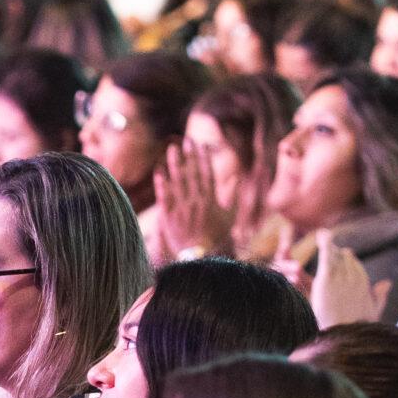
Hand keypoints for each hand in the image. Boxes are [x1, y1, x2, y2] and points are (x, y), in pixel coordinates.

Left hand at [156, 140, 236, 258]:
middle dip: (189, 155)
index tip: (200, 144)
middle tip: (186, 140)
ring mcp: (182, 208)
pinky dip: (161, 183)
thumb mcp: (230, 218)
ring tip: (172, 149)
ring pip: (177, 181)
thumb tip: (238, 178)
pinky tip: (159, 170)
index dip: (203, 157)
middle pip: (192, 173)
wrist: (200, 258)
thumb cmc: (217, 238)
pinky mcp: (168, 216)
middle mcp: (196, 201)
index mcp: (211, 200)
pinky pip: (164, 196)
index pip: (207, 173)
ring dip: (175, 163)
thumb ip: (234, 197)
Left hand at [312, 230, 382, 327]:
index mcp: (364, 285)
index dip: (349, 261)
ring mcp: (341, 277)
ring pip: (336, 256)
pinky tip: (322, 234)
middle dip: (338, 254)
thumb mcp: (373, 313)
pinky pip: (326, 256)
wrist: (345, 337)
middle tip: (329, 246)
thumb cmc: (358, 330)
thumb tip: (387, 283)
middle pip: (345, 259)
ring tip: (324, 236)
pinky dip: (325, 243)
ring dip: (329, 247)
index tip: (345, 255)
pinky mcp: (327, 278)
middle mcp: (355, 278)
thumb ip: (379, 297)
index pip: (356, 266)